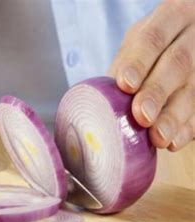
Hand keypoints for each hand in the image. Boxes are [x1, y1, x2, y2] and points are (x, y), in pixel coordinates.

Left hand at [108, 0, 193, 150]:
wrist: (185, 39)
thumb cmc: (153, 45)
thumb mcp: (139, 42)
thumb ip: (125, 64)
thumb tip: (100, 100)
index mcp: (172, 16)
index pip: (153, 37)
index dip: (139, 62)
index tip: (126, 85)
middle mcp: (194, 35)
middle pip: (177, 63)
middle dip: (157, 92)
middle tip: (142, 116)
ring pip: (194, 88)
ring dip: (175, 116)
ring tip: (158, 137)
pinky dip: (189, 127)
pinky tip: (175, 142)